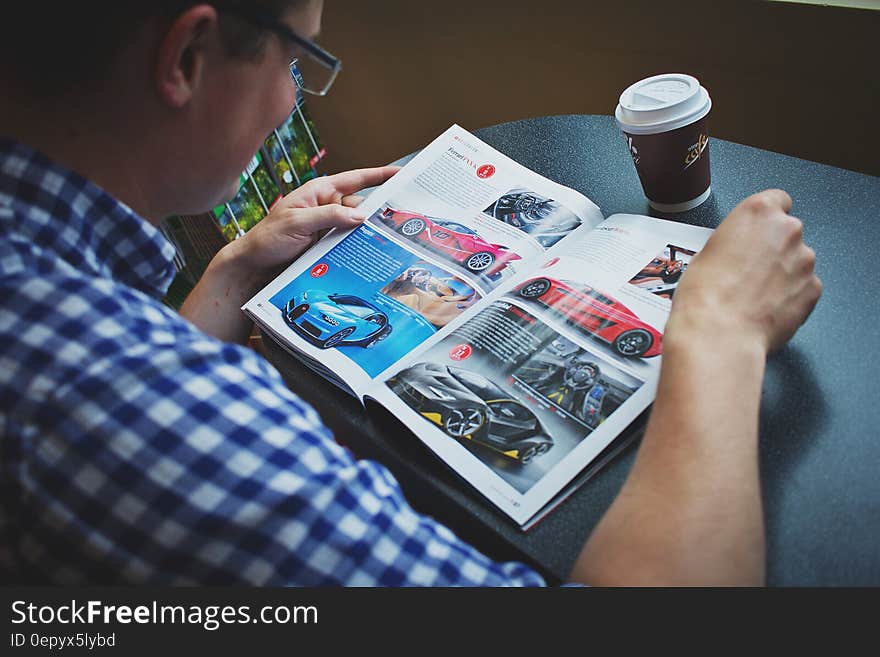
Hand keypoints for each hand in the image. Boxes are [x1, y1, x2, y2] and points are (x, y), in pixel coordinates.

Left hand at [224, 165, 400, 280]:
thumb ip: (329, 217)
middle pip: (362, 206)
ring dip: (370, 233)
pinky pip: (349, 243)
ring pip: (358, 227)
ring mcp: (328, 227)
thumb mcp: (297, 224)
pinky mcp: (327, 245)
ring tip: (389, 240)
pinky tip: (371, 254)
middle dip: (380, 212)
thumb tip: (361, 215)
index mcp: (319, 192)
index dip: (379, 174)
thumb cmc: (267, 239)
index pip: (355, 179)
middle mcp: (326, 207)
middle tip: (402, 219)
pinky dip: (360, 247)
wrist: (253, 267)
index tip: (401, 173)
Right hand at [669, 189, 821, 353]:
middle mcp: (787, 230)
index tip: (756, 233)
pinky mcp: (813, 289)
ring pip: (796, 261)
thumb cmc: (705, 295)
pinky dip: (790, 295)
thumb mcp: (705, 252)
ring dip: (782, 273)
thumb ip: (733, 241)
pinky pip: (804, 287)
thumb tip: (737, 251)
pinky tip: (766, 307)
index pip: (776, 200)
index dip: (765, 220)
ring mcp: (804, 260)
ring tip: (754, 294)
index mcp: (758, 212)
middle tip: (747, 270)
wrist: (719, 333)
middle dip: (772, 248)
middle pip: (787, 232)